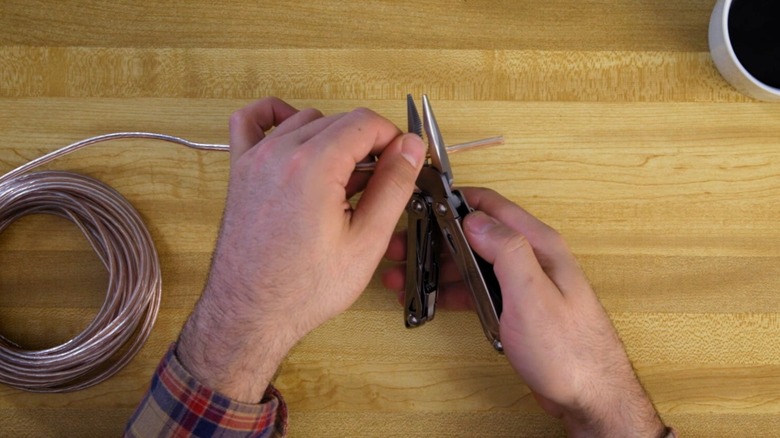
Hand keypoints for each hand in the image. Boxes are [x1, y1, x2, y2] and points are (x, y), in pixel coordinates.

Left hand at [177, 97, 425, 402]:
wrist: (251, 314)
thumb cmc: (304, 288)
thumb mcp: (366, 241)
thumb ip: (393, 185)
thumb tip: (410, 147)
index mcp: (313, 166)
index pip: (364, 122)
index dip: (392, 139)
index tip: (402, 162)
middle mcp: (279, 153)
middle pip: (338, 120)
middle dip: (367, 143)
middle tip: (380, 182)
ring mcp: (255, 159)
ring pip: (305, 120)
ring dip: (331, 138)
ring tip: (344, 180)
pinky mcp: (240, 171)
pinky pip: (251, 121)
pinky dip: (275, 118)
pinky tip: (296, 138)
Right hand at [383, 187, 665, 436]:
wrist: (590, 397)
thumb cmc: (569, 352)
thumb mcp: (533, 295)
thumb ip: (506, 250)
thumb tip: (474, 218)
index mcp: (538, 245)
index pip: (491, 205)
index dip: (453, 201)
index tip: (420, 207)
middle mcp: (531, 258)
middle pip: (476, 233)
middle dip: (436, 238)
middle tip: (402, 248)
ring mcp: (523, 283)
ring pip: (473, 262)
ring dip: (438, 267)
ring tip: (404, 277)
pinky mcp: (516, 307)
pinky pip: (478, 288)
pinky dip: (452, 290)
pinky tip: (430, 298)